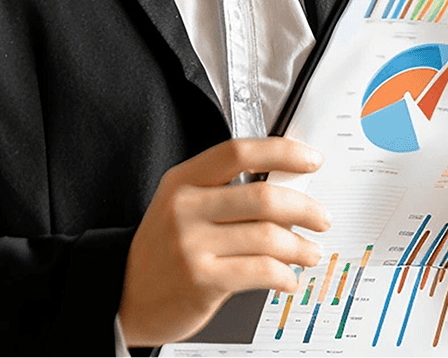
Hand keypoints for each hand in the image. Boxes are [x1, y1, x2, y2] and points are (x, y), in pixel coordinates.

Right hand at [117, 136, 329, 347]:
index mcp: (183, 180)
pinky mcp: (202, 281)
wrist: (126, 295)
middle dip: (304, 207)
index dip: (281, 151)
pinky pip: (260, 272)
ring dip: (300, 246)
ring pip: (267, 237)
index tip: (310, 159)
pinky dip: (284, 275)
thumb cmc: (164, 248)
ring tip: (310, 252)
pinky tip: (288, 278)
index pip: (238, 152)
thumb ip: (224, 192)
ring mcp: (192, 245)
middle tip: (321, 216)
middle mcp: (185, 207)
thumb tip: (287, 184)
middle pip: (262, 196)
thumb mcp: (182, 206)